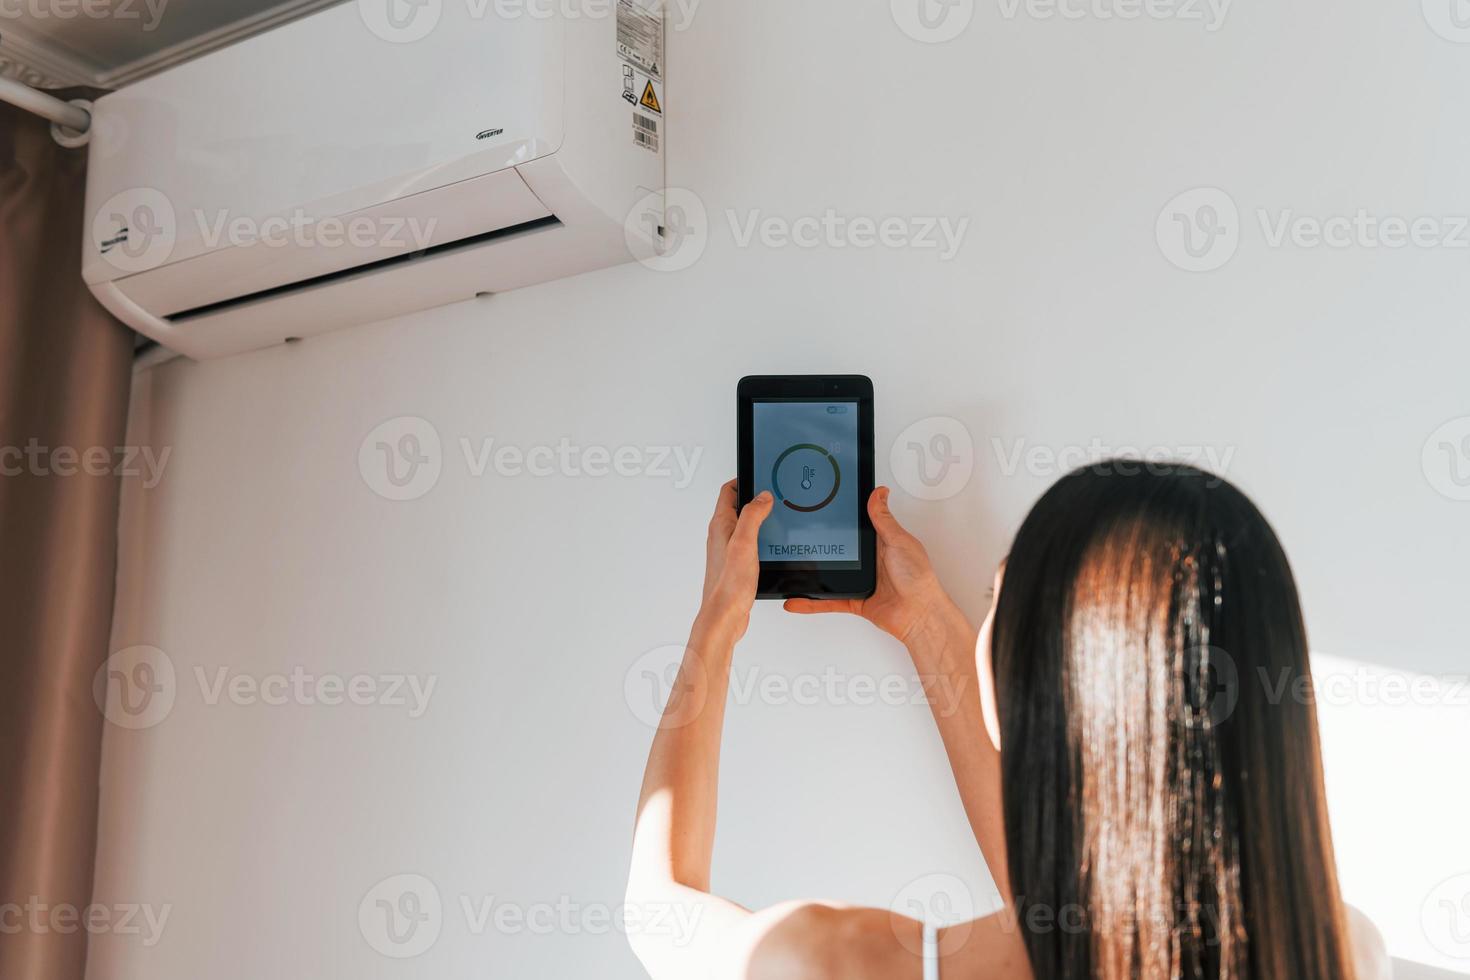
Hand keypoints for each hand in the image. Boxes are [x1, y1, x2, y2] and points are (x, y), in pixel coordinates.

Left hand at [698, 479, 773, 640]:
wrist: (725, 615)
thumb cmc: (729, 584)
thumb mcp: (745, 543)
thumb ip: (753, 516)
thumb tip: (763, 496)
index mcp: (721, 525)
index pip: (729, 491)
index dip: (744, 479)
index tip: (760, 474)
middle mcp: (722, 535)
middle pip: (738, 506)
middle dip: (755, 497)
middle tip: (773, 492)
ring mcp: (729, 550)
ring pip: (745, 525)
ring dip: (760, 518)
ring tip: (777, 515)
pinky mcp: (737, 564)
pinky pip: (750, 542)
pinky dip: (762, 537)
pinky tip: (774, 543)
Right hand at [785, 488, 965, 651]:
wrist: (918, 613)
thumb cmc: (917, 578)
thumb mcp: (898, 541)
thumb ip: (883, 519)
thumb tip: (878, 493)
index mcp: (880, 542)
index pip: (856, 525)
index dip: (842, 516)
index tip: (824, 506)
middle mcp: (869, 560)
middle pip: (839, 548)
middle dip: (820, 544)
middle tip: (798, 534)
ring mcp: (860, 579)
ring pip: (828, 574)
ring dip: (810, 574)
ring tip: (791, 566)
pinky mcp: (854, 599)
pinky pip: (828, 599)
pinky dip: (811, 602)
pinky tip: (797, 599)